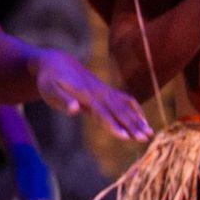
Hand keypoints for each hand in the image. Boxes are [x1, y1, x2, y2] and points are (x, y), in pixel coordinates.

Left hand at [32, 49, 153, 140]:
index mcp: (85, 95)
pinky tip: (144, 120)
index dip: (113, 125)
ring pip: (125, 106)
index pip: (102, 113)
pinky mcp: (106, 90)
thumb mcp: (49, 90)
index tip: (125, 137)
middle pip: (118, 111)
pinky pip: (125, 99)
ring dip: (138, 119)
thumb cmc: (49, 80)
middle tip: (145, 139)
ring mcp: (104, 91)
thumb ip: (62, 100)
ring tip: (150, 133)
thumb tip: (75, 109)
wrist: (56, 61)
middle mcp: (98, 93)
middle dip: (132, 125)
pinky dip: (136, 109)